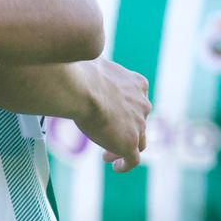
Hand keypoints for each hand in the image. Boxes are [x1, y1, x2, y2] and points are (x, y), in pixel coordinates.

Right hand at [72, 58, 150, 172]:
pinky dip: (125, 164)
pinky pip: (132, 159)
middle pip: (140, 121)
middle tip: (108, 134)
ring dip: (125, 147)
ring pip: (139, 141)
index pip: (138, 99)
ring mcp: (138, 125)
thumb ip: (94, 65)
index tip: (113, 114)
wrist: (83, 88)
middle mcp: (143, 104)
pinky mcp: (129, 143)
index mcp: (137, 84)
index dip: (127, 108)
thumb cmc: (82, 72)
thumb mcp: (93, 61)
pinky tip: (115, 167)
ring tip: (108, 155)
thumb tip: (77, 54)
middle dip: (126, 128)